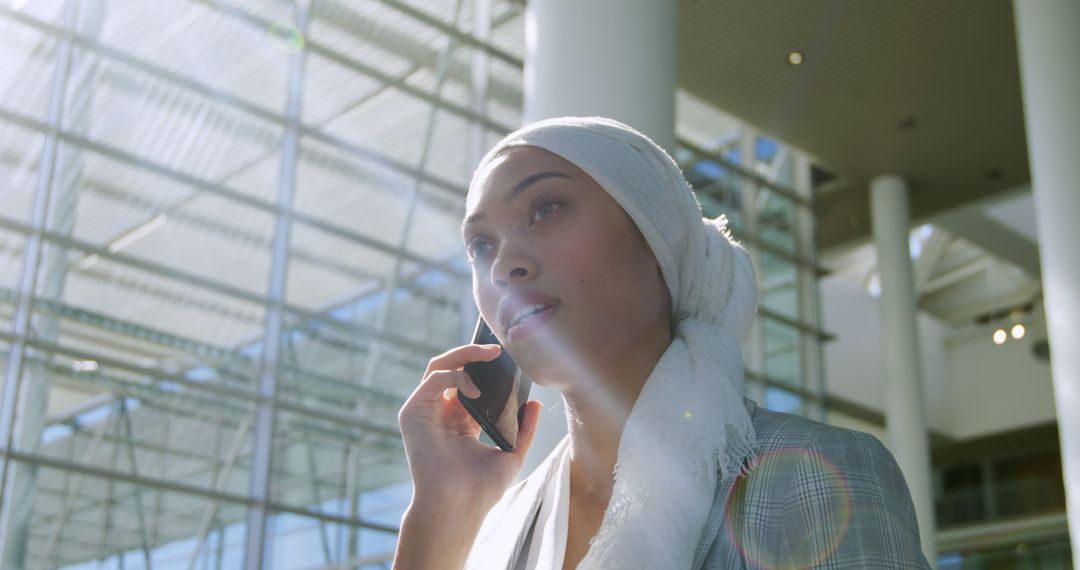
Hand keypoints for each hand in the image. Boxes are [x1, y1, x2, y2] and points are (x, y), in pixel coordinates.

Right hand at [398, 343, 542, 510]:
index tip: (505, 358)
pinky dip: (455, 375)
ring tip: (490, 354)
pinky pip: (433, 378)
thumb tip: (534, 403)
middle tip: (498, 350)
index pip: (468, 382)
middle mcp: (440, 413)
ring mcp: (425, 412)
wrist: (458, 505)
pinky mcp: (413, 413)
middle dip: (473, 354)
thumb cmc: (481, 489)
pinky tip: (474, 388)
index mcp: (459, 422)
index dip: (484, 368)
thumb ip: (524, 429)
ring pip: (439, 366)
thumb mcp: (512, 453)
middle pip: (452, 368)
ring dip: (464, 354)